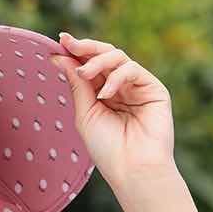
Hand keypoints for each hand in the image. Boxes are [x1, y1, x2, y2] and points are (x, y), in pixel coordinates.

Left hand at [50, 33, 175, 193]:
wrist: (132, 169)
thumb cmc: (107, 148)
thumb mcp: (84, 113)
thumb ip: (77, 85)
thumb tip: (59, 57)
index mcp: (101, 94)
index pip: (89, 66)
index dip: (75, 52)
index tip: (58, 42)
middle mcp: (119, 87)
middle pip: (104, 56)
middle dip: (85, 47)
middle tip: (68, 42)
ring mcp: (137, 87)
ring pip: (118, 58)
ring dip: (97, 61)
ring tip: (84, 73)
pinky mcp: (154, 89)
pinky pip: (133, 70)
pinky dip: (116, 77)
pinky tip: (105, 94)